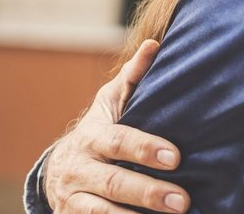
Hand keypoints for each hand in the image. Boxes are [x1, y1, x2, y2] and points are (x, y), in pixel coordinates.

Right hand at [44, 40, 189, 213]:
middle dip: (149, 192)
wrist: (59, 169)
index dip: (146, 149)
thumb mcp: (112, 103)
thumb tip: (154, 44)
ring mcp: (73, 198)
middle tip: (184, 201)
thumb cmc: (101, 130)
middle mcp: (79, 169)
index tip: (176, 157)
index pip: (119, 142)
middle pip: (114, 183)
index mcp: (93, 136)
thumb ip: (133, 78)